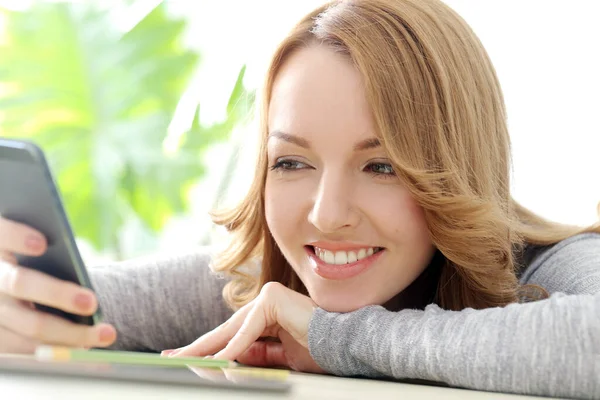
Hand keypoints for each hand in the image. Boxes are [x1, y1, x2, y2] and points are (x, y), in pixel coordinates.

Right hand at [0, 216, 116, 353]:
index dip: (16, 236)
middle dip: (58, 294)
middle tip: (92, 302)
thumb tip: (64, 246)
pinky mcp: (0, 338)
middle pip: (20, 284)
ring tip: (105, 334)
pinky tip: (87, 346)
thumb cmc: (40, 256)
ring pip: (31, 325)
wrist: (16, 279)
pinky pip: (31, 349)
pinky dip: (61, 349)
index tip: (42, 243)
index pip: (1, 233)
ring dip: (72, 333)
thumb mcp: (38, 243)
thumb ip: (50, 241)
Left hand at [167, 282, 325, 373]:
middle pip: (225, 330)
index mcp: (265, 316)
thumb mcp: (277, 359)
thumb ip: (252, 356)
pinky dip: (236, 347)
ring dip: (210, 350)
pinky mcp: (273, 297)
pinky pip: (250, 329)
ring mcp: (268, 297)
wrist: (343, 344)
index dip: (206, 349)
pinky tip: (220, 360)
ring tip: (187, 361)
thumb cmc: (317, 351)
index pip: (230, 335)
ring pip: (232, 330)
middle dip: (198, 347)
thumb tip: (224, 362)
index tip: (183, 358)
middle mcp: (264, 302)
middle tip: (172, 357)